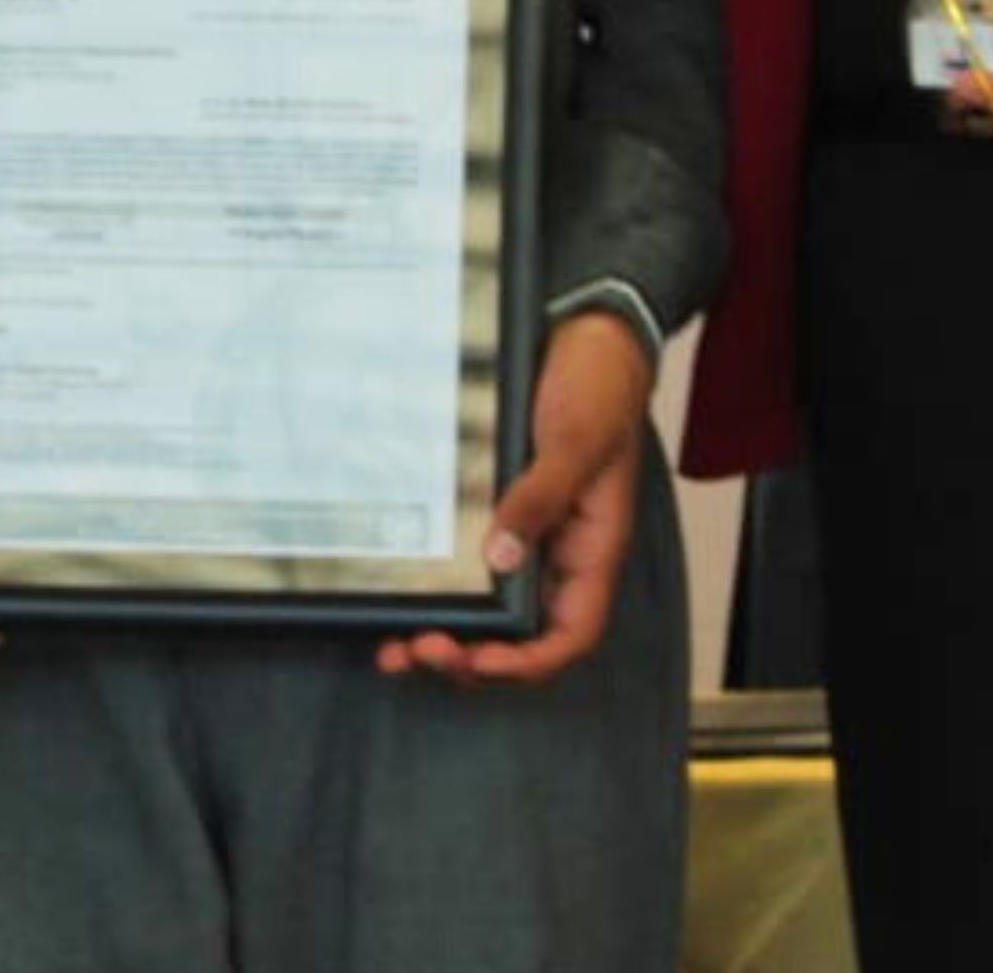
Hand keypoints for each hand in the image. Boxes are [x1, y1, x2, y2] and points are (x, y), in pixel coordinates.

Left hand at [377, 309, 652, 685]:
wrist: (586, 329)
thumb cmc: (598, 385)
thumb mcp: (574, 440)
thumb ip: (541, 497)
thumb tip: (500, 556)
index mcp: (592, 548)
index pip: (568, 634)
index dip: (525, 662)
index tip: (474, 661)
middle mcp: (557, 551)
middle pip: (519, 633)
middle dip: (469, 656)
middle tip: (416, 650)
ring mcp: (525, 531)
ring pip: (487, 605)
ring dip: (445, 631)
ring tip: (394, 644)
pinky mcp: (495, 507)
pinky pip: (467, 561)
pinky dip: (436, 584)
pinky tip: (397, 590)